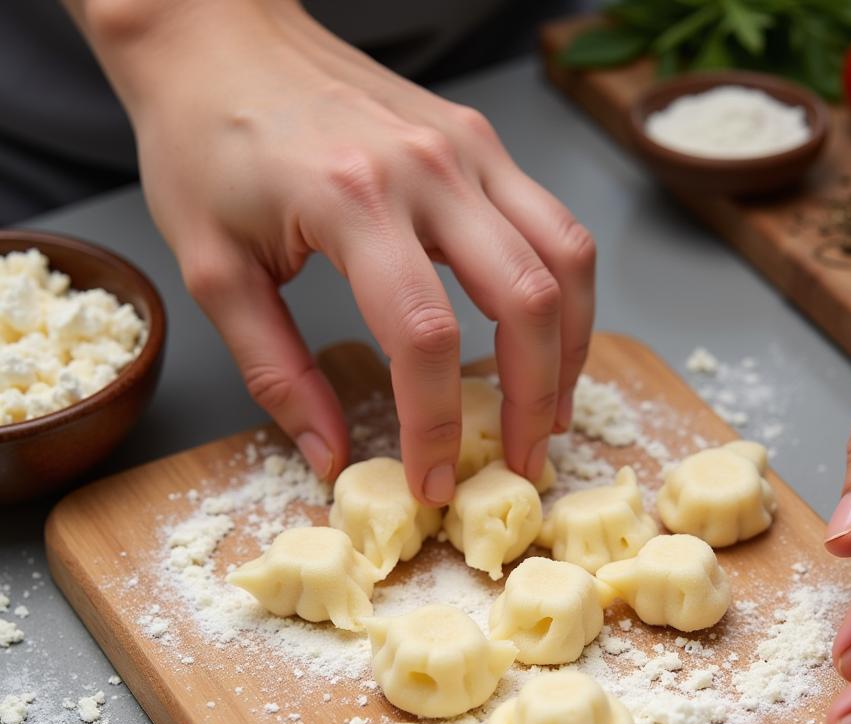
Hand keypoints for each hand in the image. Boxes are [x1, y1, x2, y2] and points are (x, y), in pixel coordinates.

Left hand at [80, 0, 593, 501]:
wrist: (219, 37)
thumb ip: (277, 372)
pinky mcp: (482, 142)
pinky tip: (546, 339)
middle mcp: (429, 168)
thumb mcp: (215, 271)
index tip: (433, 479)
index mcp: (352, 200)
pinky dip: (564, 294)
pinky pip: (555, 225)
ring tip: (553, 410)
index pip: (425, 337)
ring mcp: (469, 148)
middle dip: (535, 400)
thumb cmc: (206, 144)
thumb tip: (330, 454)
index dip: (437, 426)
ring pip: (564, 260)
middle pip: (525, 301)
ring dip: (571, 349)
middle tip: (523, 461)